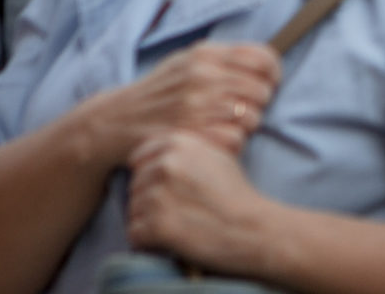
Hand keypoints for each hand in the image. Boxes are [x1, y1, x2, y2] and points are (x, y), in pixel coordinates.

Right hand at [76, 42, 280, 168]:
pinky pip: (235, 140)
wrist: (116, 120)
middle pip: (262, 90)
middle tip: (243, 109)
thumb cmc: (160, 91)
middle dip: (259, 102)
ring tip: (228, 124)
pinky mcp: (191, 134)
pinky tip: (218, 139)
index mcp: (205, 54)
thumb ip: (223, 58)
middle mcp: (203, 76)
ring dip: (246, 125)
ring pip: (252, 117)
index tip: (268, 82)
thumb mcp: (186, 61)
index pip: (263, 58)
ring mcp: (196, 106)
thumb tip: (265, 61)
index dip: (273, 73)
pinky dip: (232, 143)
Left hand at [126, 131, 275, 276]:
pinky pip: (135, 234)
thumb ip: (183, 150)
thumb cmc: (235, 194)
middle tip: (179, 211)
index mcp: (178, 143)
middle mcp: (165, 165)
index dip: (151, 177)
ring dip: (149, 222)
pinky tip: (172, 239)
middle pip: (135, 185)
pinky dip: (149, 242)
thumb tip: (150, 155)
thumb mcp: (214, 155)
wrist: (251, 228)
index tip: (168, 190)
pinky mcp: (157, 225)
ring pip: (133, 211)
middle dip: (150, 200)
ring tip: (179, 225)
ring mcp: (159, 194)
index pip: (139, 158)